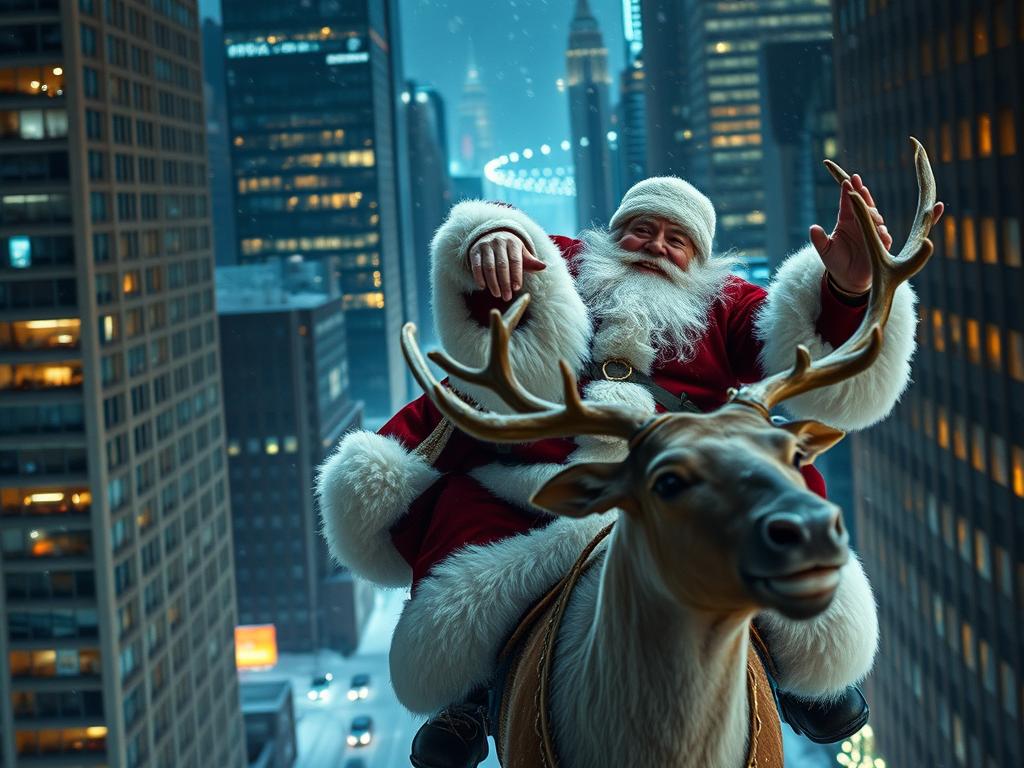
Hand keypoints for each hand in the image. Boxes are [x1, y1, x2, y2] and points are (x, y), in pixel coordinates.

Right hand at [468, 230, 545, 300]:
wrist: (493, 236)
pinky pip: (476, 266)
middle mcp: (498, 242)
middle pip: (502, 265)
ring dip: (493, 283)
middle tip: (507, 297)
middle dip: (505, 283)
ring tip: (497, 294)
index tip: (517, 288)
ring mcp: (485, 245)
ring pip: (489, 266)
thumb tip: (543, 267)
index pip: (515, 260)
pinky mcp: (475, 250)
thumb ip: (531, 262)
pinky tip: (483, 287)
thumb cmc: (510, 250)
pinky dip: (479, 277)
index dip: (516, 275)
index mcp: (513, 242)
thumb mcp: (521, 253)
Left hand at [810, 174, 943, 294]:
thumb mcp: (824, 250)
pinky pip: (884, 237)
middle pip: (864, 205)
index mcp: (846, 220)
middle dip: (862, 195)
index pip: (848, 202)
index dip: (849, 191)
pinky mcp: (881, 245)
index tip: (848, 180)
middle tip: (860, 187)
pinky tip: (879, 231)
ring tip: (869, 211)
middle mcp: (860, 223)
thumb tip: (813, 228)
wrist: (848, 279)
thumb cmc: (835, 261)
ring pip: (876, 218)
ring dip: (873, 214)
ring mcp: (872, 232)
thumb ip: (818, 239)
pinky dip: (882, 233)